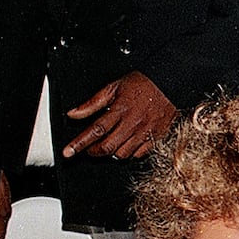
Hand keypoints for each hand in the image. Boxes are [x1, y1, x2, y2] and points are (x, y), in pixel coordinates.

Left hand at [63, 71, 179, 159]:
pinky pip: (140, 154)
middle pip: (108, 147)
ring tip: (110, 143)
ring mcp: (145, 133)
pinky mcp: (156, 138)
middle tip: (89, 149)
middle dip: (94, 152)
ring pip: (123, 154)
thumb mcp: (113, 88)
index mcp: (120, 110)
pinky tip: (127, 144)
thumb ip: (92, 103)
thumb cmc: (143, 84)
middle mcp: (132, 124)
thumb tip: (74, 114)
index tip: (69, 152)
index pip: (95, 131)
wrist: (170, 85)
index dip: (79, 143)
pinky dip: (130, 153)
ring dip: (112, 152)